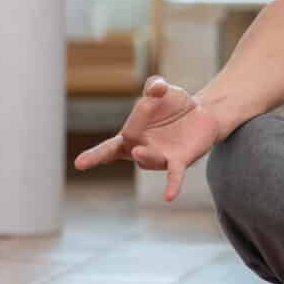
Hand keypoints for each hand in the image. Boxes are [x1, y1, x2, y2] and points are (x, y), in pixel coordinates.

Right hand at [73, 76, 221, 201]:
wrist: (204, 114)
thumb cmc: (174, 105)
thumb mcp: (164, 91)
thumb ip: (155, 86)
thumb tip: (156, 87)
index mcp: (131, 136)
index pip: (110, 146)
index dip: (97, 153)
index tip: (80, 163)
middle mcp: (141, 151)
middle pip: (127, 148)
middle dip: (130, 130)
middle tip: (137, 111)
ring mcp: (160, 157)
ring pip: (149, 160)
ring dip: (146, 156)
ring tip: (138, 151)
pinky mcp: (180, 160)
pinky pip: (174, 175)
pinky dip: (172, 185)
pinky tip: (169, 197)